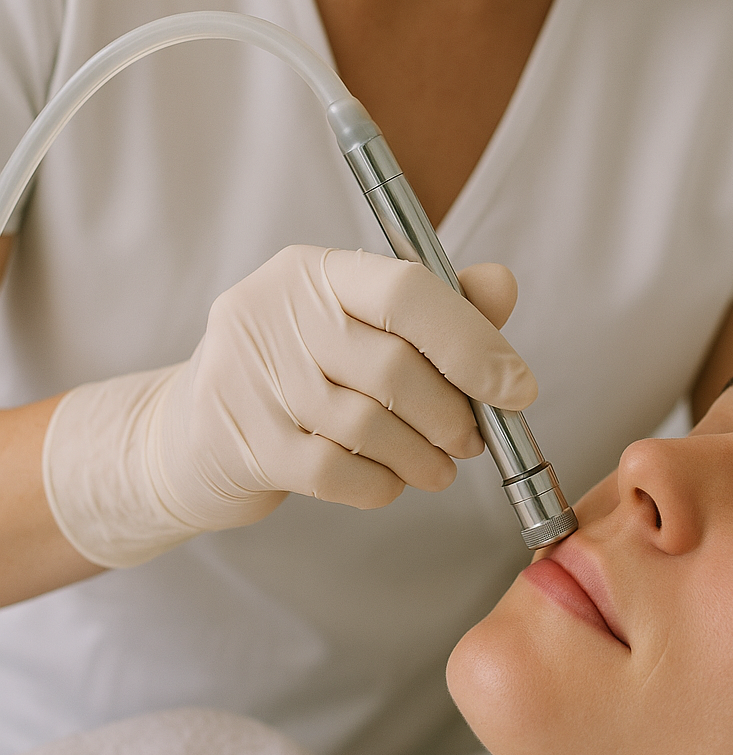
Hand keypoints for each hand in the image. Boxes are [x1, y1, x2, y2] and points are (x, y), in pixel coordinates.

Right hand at [43, 246, 536, 566]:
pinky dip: (381, 484)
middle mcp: (274, 311)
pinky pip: (335, 472)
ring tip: (440, 467)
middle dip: (452, 413)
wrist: (192, 433)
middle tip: (473, 439)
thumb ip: (437, 307)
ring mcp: (250, 378)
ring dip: (423, 456)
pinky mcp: (241, 442)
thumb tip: (504, 285)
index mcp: (313, 270)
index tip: (517, 387)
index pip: (406, 289)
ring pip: (368, 424)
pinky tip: (391, 482)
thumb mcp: (359, 324)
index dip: (472, 341)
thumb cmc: (300, 370)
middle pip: (394, 367)